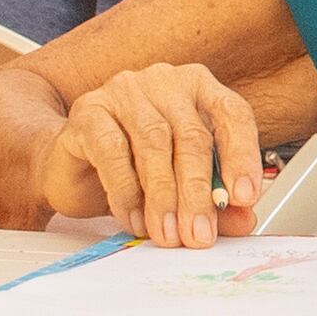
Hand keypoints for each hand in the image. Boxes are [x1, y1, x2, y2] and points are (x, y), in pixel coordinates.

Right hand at [38, 64, 262, 246]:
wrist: (70, 165)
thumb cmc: (131, 168)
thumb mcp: (181, 187)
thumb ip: (214, 199)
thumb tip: (244, 220)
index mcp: (199, 90)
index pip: (233, 115)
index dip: (242, 156)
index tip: (245, 197)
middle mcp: (165, 82)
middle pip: (192, 137)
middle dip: (198, 193)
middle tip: (198, 233)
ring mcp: (125, 91)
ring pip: (154, 143)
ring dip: (163, 196)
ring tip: (166, 232)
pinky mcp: (89, 110)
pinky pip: (112, 149)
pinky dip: (126, 190)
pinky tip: (132, 216)